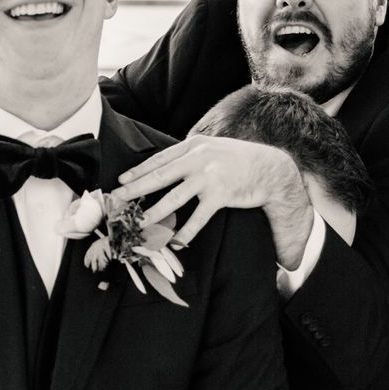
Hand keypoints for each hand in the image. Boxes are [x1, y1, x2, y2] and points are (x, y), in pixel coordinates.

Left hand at [112, 135, 312, 257]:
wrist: (270, 168)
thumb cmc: (237, 159)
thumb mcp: (211, 149)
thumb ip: (189, 155)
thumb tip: (163, 165)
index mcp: (192, 146)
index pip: (159, 160)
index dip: (138, 171)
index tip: (121, 180)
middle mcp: (198, 159)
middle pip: (159, 177)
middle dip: (135, 189)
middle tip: (118, 200)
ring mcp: (209, 177)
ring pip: (173, 199)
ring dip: (153, 214)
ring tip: (139, 224)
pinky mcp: (221, 195)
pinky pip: (198, 218)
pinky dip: (185, 232)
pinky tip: (174, 242)